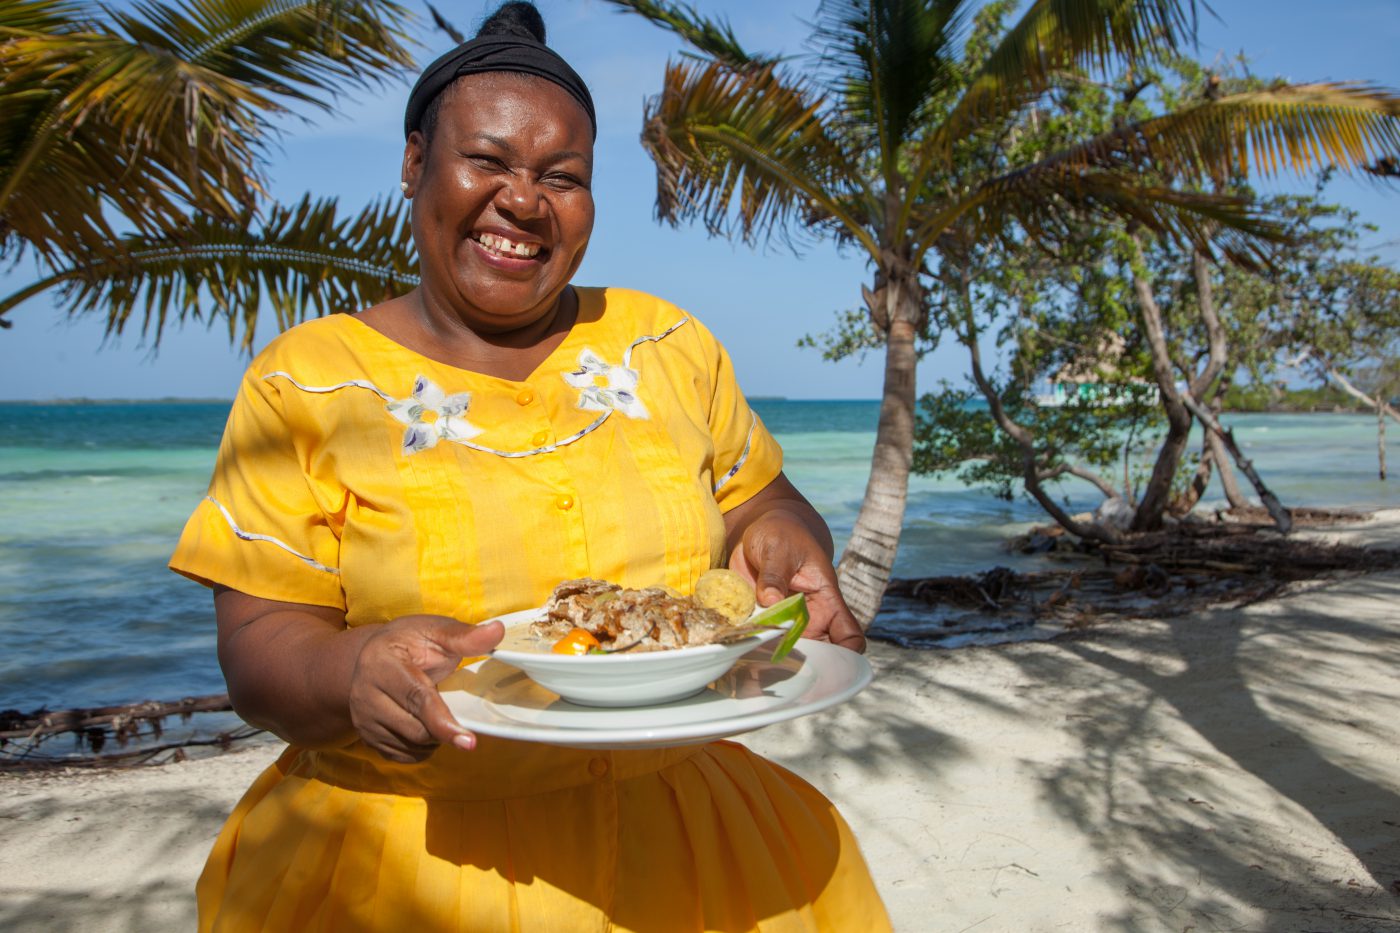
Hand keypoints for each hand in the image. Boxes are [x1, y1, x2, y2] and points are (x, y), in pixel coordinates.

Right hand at [347, 615, 503, 761]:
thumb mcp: (436, 630)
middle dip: (443, 725)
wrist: (376, 656)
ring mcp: (362, 719)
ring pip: (411, 745)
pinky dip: (422, 746)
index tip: (469, 741)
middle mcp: (364, 694)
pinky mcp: (366, 737)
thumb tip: (497, 631)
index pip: (416, 699)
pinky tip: (423, 723)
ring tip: (435, 708)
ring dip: (434, 737)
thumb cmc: (411, 642)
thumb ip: (465, 636)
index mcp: (381, 663)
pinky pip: (404, 755)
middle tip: (452, 703)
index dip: (444, 722)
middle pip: (416, 729)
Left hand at [729, 511, 865, 652]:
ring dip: (770, 658)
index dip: (846, 655)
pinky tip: (737, 650)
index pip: (848, 635)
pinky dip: (749, 647)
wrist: (760, 531)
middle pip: (815, 653)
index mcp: (826, 601)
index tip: (829, 666)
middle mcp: (809, 618)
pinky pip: (757, 641)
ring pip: (783, 652)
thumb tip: (770, 599)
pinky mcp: (760, 621)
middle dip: (801, 665)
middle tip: (779, 666)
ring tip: (753, 662)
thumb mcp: (779, 548)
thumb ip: (775, 574)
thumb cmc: (782, 534)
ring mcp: (784, 622)